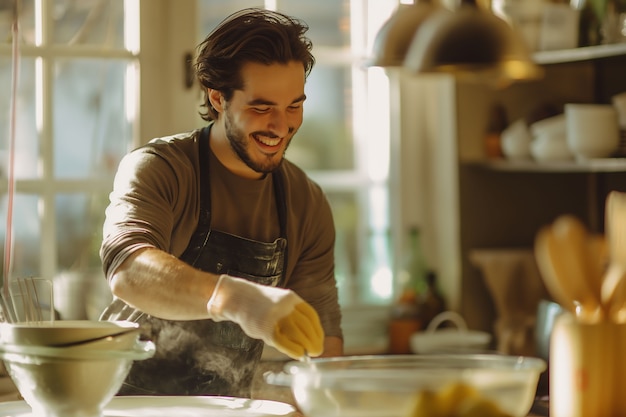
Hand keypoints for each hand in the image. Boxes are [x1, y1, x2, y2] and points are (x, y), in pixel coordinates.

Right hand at [206, 274, 323, 358]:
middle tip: (316, 351)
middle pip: (306, 326)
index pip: (311, 316)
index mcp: (291, 298)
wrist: (237, 297)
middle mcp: (285, 306)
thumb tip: (306, 335)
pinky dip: (293, 350)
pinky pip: (284, 341)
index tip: (319, 340)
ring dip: (305, 346)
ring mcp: (275, 317)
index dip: (317, 331)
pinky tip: (298, 355)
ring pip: (297, 334)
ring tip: (308, 354)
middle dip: (313, 341)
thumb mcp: (279, 302)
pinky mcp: (265, 328)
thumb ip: (292, 314)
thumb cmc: (260, 303)